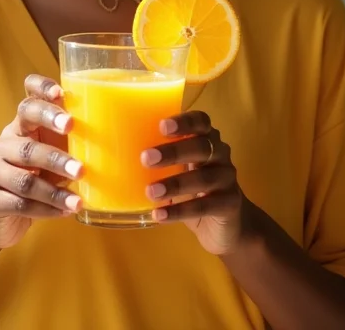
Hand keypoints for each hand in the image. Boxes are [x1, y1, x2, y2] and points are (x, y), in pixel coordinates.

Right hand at [0, 74, 82, 249]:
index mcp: (21, 126)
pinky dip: (47, 209)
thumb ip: (69, 143)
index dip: (41, 90)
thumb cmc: (35, 176)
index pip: (28, 99)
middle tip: (80, 166)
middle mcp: (3, 143)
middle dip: (55, 155)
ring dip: (55, 191)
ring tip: (78, 200)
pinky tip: (66, 211)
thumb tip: (118, 137)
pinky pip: (20, 204)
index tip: (61, 93)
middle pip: (27, 144)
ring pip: (25, 180)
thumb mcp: (50, 154)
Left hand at [141, 111, 248, 255]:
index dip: (184, 121)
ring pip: (204, 177)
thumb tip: (114, 151)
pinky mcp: (230, 204)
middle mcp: (220, 154)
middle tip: (146, 158)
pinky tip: (160, 214)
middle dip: (173, 151)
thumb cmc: (192, 187)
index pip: (201, 120)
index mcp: (206, 138)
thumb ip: (158, 158)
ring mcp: (228, 179)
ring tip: (150, 191)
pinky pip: (206, 206)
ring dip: (175, 184)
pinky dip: (181, 211)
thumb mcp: (177, 169)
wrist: (226, 224)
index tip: (162, 126)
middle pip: (201, 146)